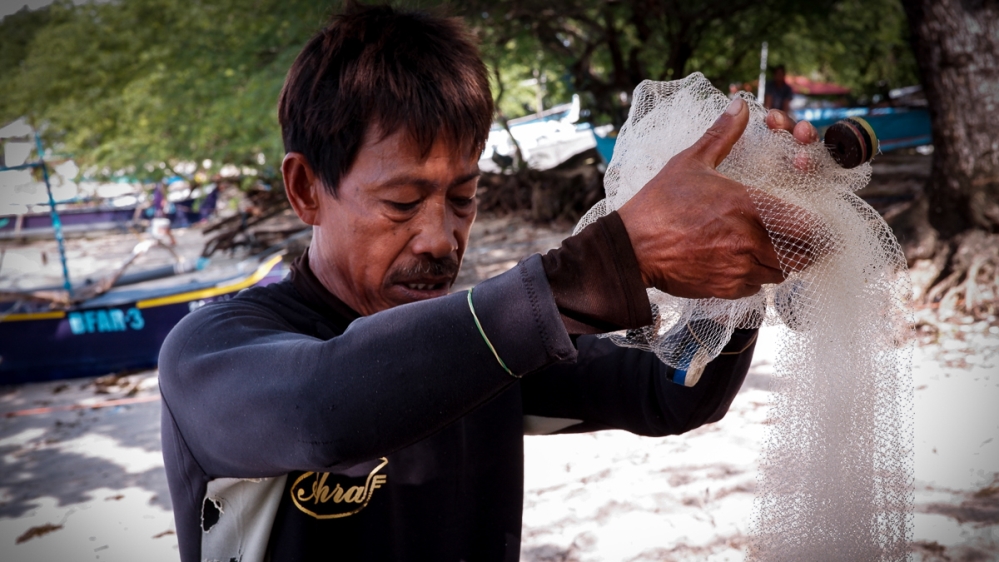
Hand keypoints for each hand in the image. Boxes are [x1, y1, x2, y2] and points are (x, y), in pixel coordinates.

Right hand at [617, 99, 817, 299]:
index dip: (814, 227)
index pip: (805, 225)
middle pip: (802, 256)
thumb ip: (721, 135)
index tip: (810, 222)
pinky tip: (740, 262)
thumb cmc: (658, 204)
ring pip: (780, 273)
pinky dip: (754, 277)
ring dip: (779, 262)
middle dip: (802, 247)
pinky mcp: (725, 288)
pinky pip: (756, 287)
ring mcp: (738, 268)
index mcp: (747, 206)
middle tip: (794, 238)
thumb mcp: (690, 163)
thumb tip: (739, 105)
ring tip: (765, 249)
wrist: (630, 248)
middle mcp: (749, 240)